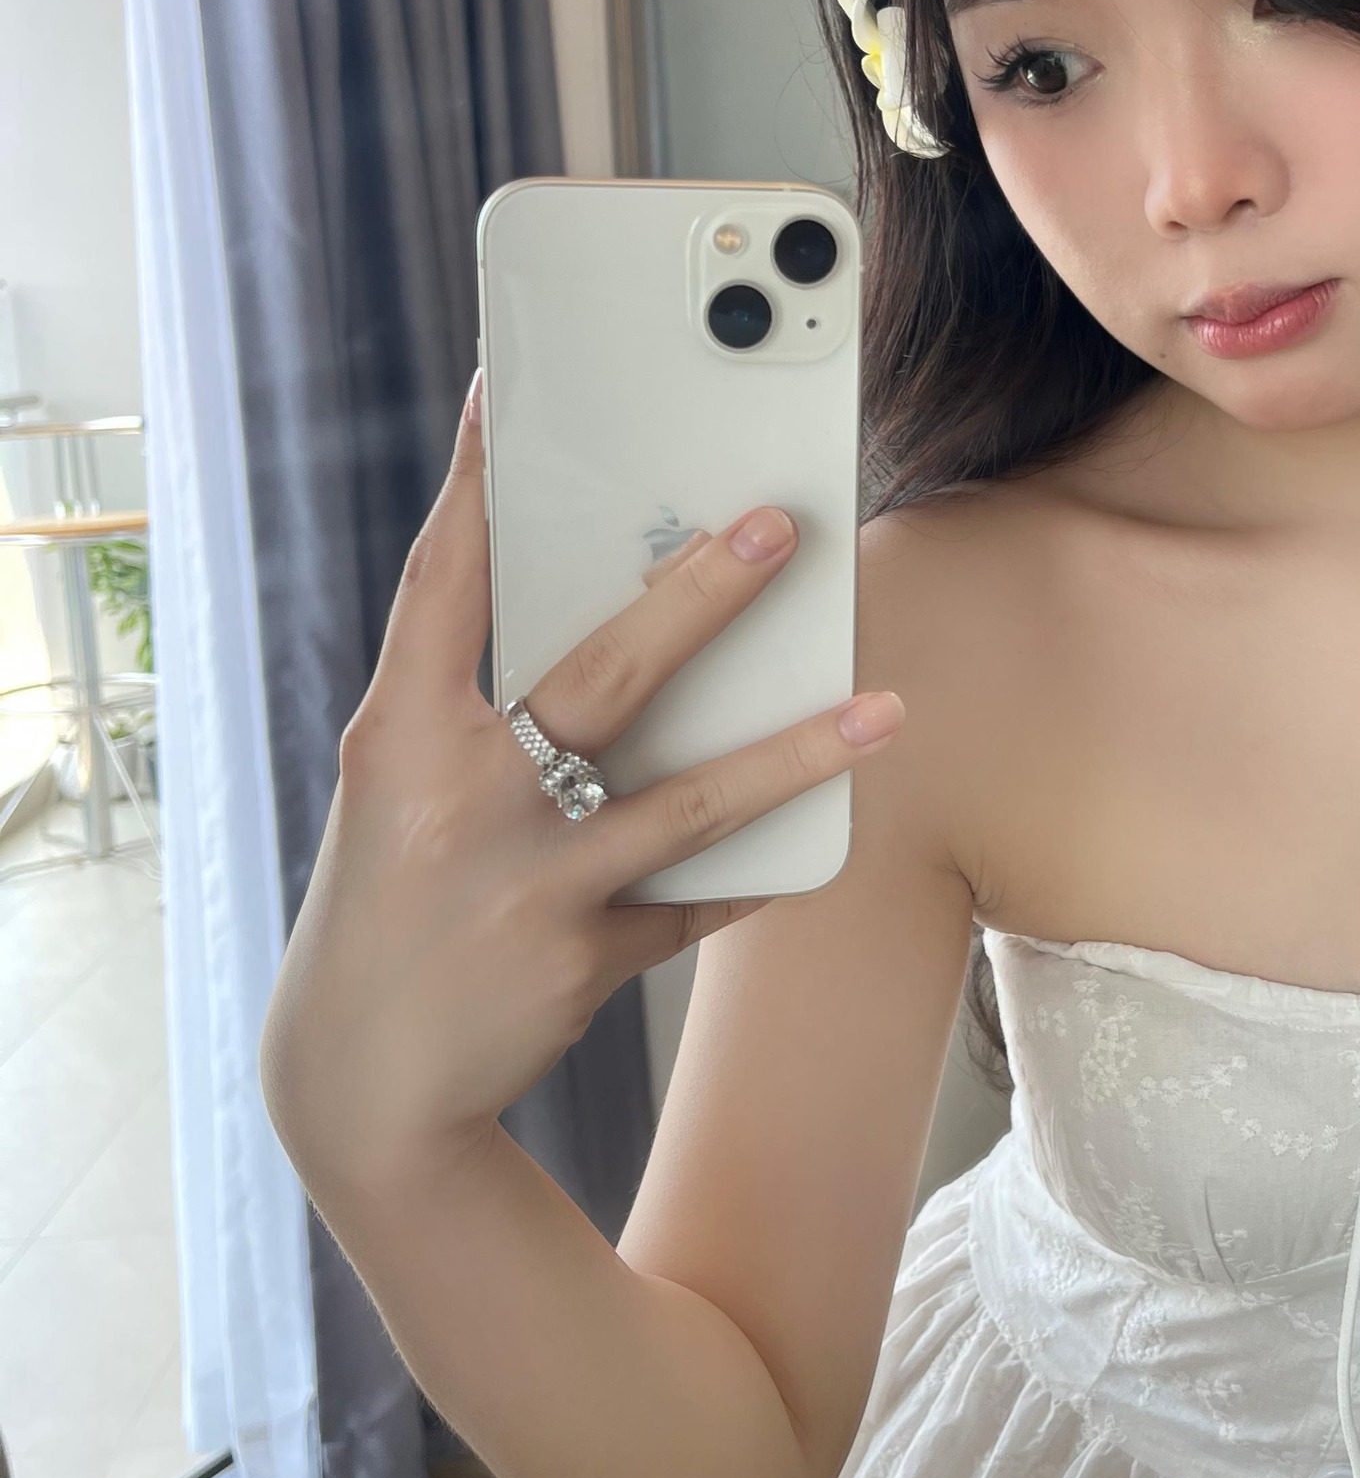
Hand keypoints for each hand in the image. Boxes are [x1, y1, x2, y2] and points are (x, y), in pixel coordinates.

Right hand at [259, 372, 903, 1197]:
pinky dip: (758, 873)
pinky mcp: (584, 959)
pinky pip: (697, 903)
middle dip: (699, 594)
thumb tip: (625, 621)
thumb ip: (481, 711)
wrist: (360, 1084)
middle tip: (783, 526)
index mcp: (396, 737)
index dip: (472, 484)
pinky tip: (825, 838)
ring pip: (687, 803)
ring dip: (794, 753)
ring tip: (882, 708)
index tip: (505, 393)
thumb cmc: (392, 899)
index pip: (439, 585)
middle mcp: (460, 800)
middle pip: (600, 673)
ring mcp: (528, 886)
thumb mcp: (402, 791)